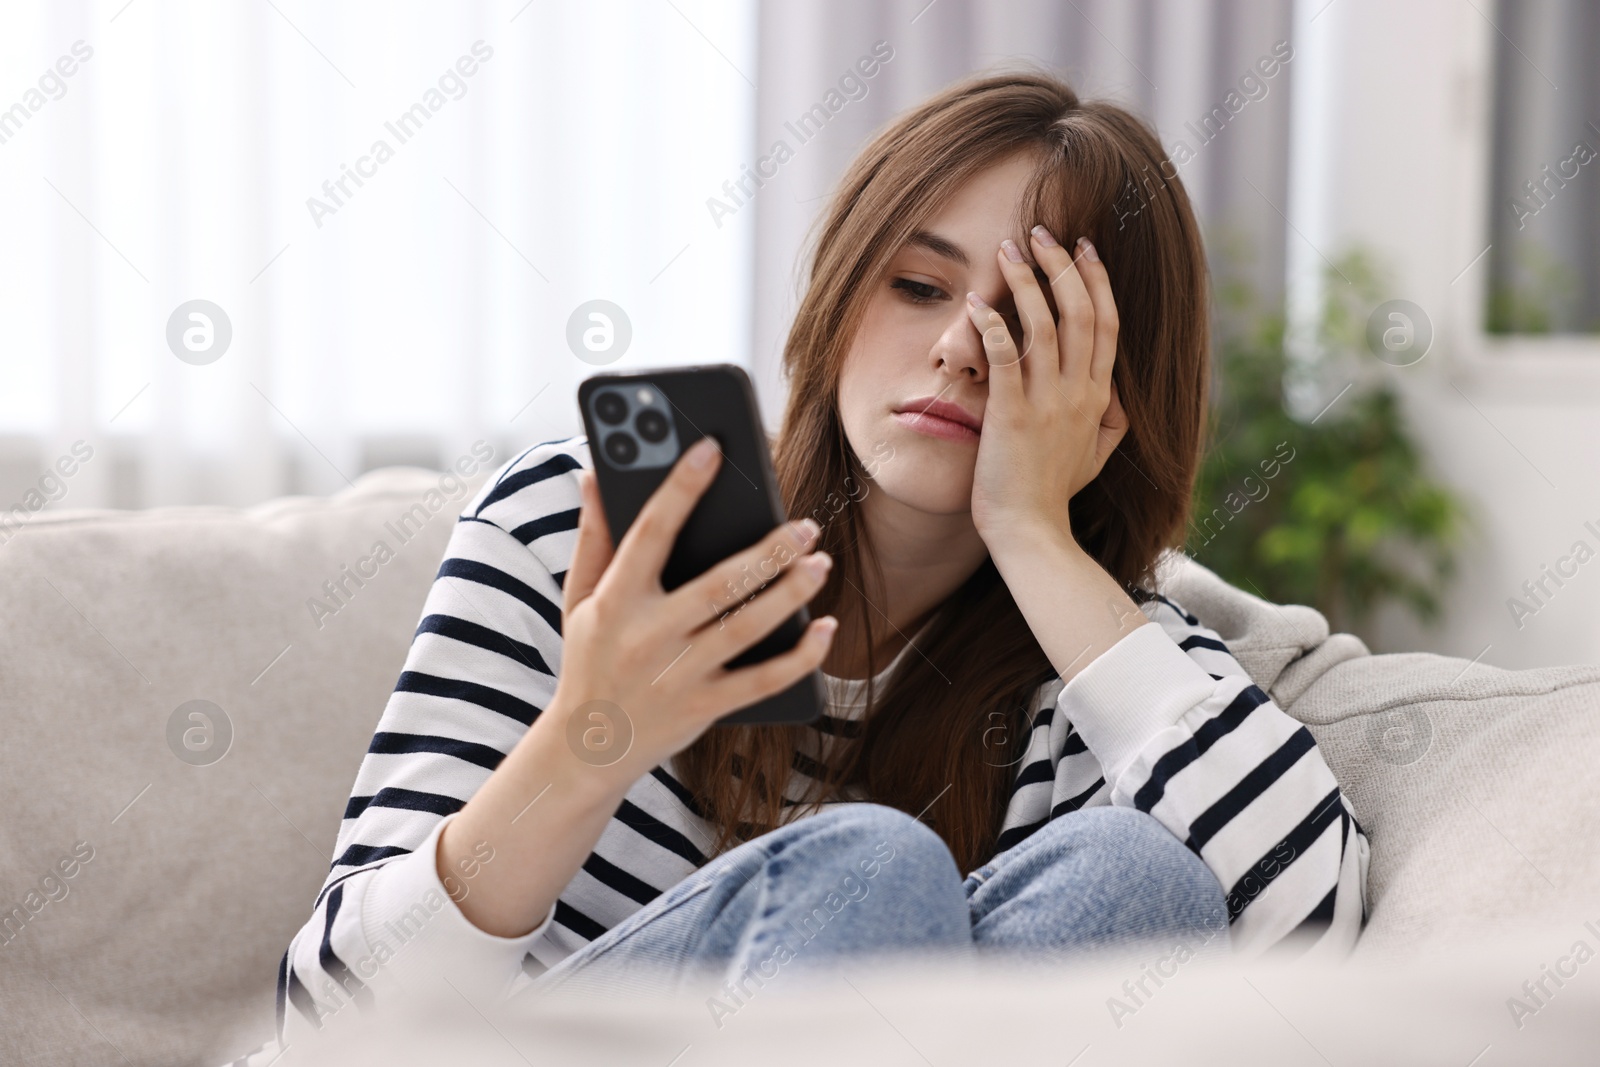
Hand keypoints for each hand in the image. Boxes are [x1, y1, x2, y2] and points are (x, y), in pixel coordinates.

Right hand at [554, 437, 838, 783]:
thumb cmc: (589, 659)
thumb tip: (593, 475)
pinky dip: (800, 657)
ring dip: (789, 594)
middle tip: (804, 523)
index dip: (679, 488)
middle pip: (716, 586)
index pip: (650, 534)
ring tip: (821, 561)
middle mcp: (648, 637)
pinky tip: (826, 628)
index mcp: (616, 600)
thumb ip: (593, 537)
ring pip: (745, 629)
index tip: (711, 449)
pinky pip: (763, 681)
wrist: (585, 749)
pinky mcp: (705, 708)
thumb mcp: (578, 598)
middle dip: (765, 552)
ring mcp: (679, 675)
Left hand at [966, 226, 1127, 550]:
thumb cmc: (1054, 495)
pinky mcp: (1012, 413)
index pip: (1107, 324)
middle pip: (1080, 312)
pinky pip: (1005, 356)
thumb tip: (1115, 394)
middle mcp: (1079, 392)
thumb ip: (1110, 421)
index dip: (1096, 281)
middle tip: (1043, 232)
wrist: (1031, 532)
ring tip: (1009, 250)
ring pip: (1044, 324)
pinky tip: (976, 300)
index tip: (1084, 248)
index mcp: (1099, 397)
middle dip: (1062, 266)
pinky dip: (991, 323)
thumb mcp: (1096, 457)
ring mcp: (1047, 402)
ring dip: (1027, 280)